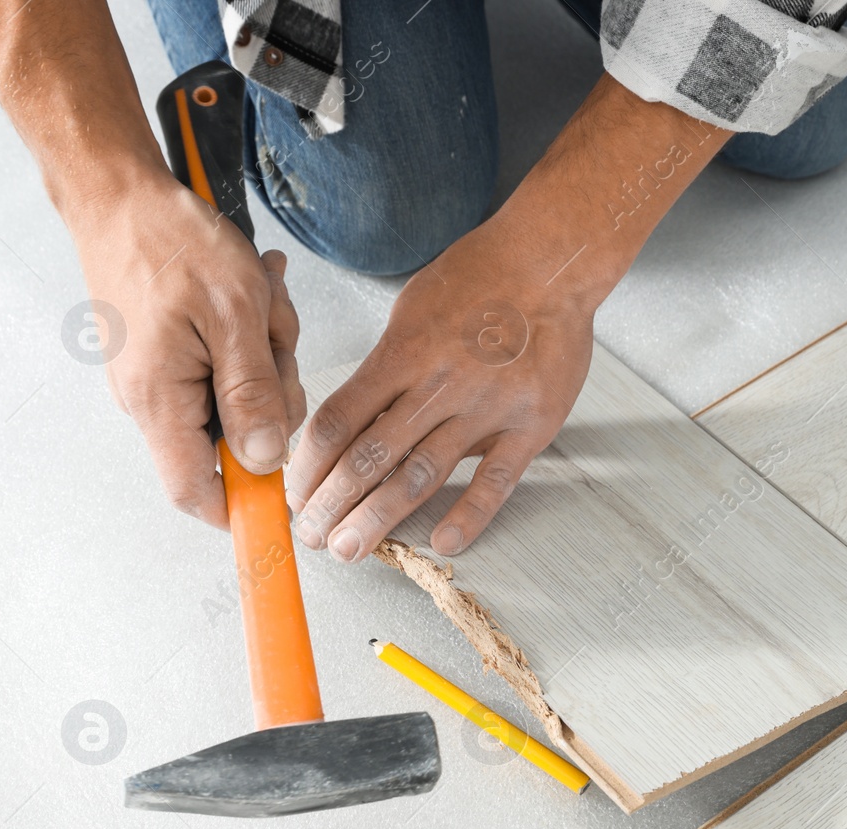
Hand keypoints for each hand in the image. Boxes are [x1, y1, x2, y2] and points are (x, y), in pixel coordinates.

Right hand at [68, 172, 304, 527]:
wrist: (121, 193)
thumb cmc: (171, 241)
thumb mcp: (236, 314)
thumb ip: (254, 393)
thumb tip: (266, 460)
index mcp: (160, 400)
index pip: (194, 491)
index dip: (242, 507)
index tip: (287, 501)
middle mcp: (153, 400)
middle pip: (234, 439)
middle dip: (274, 393)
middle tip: (277, 338)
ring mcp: (163, 377)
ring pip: (240, 396)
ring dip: (268, 352)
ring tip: (261, 298)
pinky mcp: (173, 355)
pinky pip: (228, 365)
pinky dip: (251, 334)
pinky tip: (254, 294)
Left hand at [285, 208, 596, 561]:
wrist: (551, 261)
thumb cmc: (480, 278)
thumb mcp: (412, 308)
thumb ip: (387, 365)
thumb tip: (352, 418)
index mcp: (403, 353)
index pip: (338, 420)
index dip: (309, 465)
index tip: (295, 492)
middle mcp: (439, 385)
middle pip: (369, 457)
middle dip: (332, 504)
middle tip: (311, 536)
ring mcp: (487, 408)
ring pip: (421, 475)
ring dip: (378, 518)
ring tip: (351, 549)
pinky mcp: (531, 425)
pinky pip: (496, 480)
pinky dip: (468, 514)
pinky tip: (441, 541)